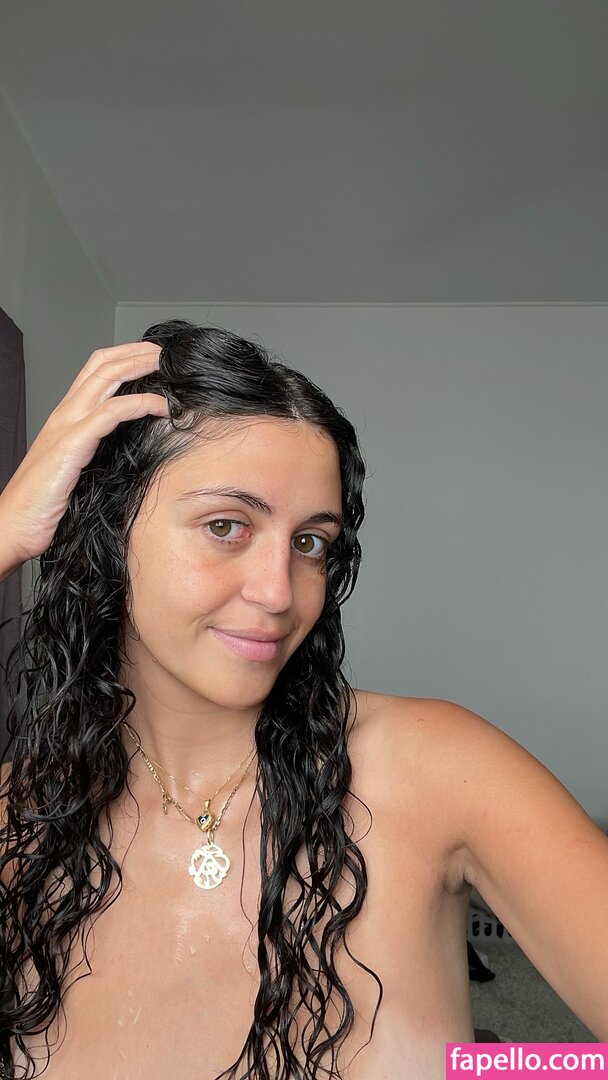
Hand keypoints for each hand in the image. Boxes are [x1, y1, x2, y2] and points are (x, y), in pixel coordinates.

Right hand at [0, 342, 168, 568]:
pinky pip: (110, 413)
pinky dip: (140, 404)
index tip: (155, 358)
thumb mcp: (76, 468)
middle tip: (168, 352)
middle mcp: (65, 414)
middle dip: (138, 352)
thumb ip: (96, 450)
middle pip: (103, 365)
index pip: (96, 370)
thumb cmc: (43, 504)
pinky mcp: (71, 445)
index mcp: (66, 417)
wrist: (13, 526)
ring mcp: (66, 427)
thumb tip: (129, 446)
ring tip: (169, 367)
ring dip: (141, 367)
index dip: (126, 356)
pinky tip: (160, 406)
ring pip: (107, 378)